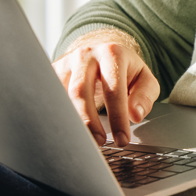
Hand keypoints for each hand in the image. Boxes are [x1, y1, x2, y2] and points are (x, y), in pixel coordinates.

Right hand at [53, 29, 159, 146]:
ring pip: (60, 95)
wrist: (103, 53)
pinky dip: (57, 116)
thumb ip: (145, 96)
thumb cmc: (125, 70)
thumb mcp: (144, 79)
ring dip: (71, 121)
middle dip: (88, 121)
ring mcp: (66, 62)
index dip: (117, 117)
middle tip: (100, 143)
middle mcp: (86, 55)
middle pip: (80, 91)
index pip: (113, 89)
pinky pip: (50, 96)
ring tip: (83, 141)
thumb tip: (135, 115)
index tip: (122, 140)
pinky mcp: (53, 72)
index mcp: (112, 53)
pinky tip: (66, 130)